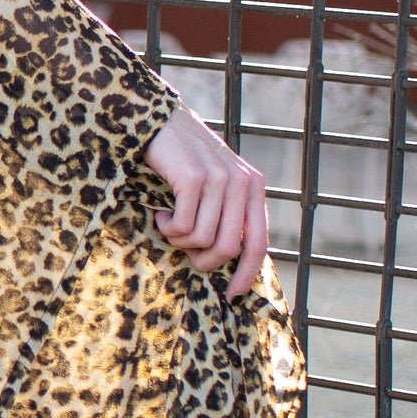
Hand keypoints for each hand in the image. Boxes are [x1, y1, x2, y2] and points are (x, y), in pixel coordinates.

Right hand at [144, 101, 270, 298]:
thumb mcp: (215, 184)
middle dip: (203, 260)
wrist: (158, 121)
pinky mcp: (194, 178)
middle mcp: (243, 182)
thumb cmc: (182, 160)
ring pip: (203, 239)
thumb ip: (227, 213)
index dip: (246, 274)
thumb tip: (226, 259)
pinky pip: (182, 227)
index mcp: (253, 187)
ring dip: (179, 240)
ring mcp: (220, 179)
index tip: (231, 296)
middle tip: (184, 250)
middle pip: (229, 248)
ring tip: (169, 221)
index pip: (259, 243)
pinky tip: (161, 211)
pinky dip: (167, 226)